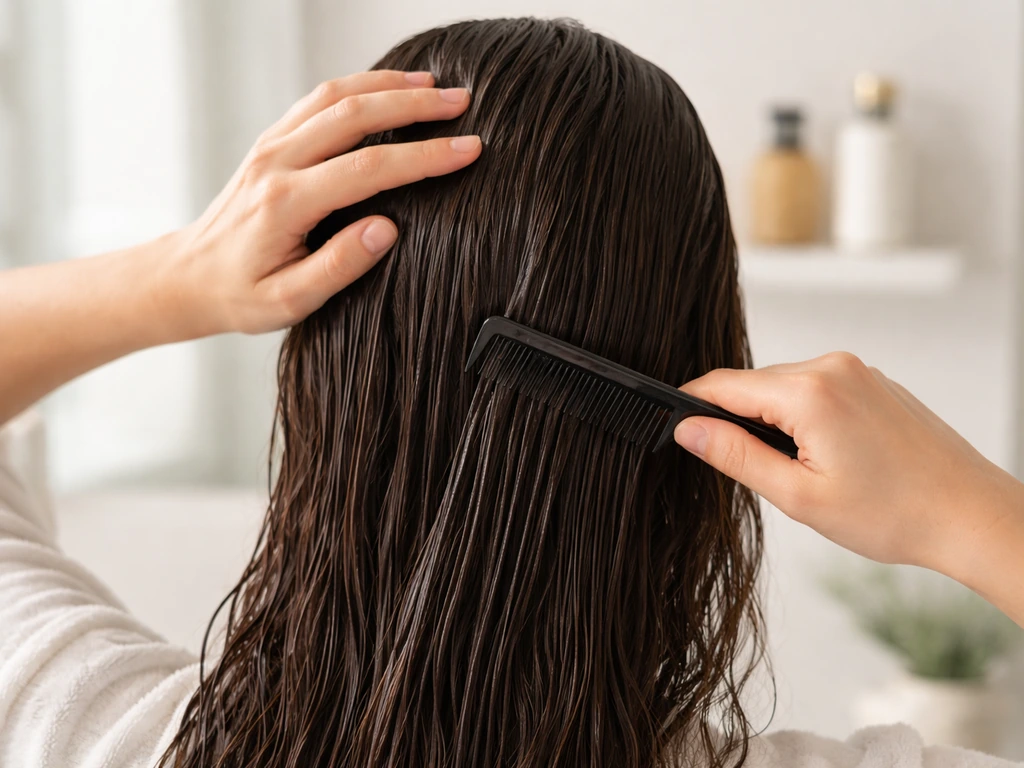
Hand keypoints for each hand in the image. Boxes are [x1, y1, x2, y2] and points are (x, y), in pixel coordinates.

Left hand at [167, 70, 481, 336]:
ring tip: (433, 86)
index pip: (369, 168)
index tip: (467, 149)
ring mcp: (270, 147)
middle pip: (354, 115)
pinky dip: (358, 87)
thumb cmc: (239, 295)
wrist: (187, 278)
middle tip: (462, 102)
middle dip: (415, 105)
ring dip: (388, 86)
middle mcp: (276, 163)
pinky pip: (317, 101)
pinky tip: (386, 89)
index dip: (424, 157)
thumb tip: (386, 229)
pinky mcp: (270, 144)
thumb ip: (339, 266)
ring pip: (335, 97)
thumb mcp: (289, 301)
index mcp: (285, 203)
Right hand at [674, 353, 1023, 590]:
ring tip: (802, 471)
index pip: (722, 385)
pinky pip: (815, 388)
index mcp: (810, 392)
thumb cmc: (895, 514)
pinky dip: (804, 417)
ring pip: (783, 387)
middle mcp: (833, 367)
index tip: (675, 430)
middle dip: (737, 421)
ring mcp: (857, 370)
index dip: (691, 406)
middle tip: (754, 472)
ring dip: (773, 421)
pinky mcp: (872, 380)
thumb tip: (688, 430)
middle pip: (752, 385)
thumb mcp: (799, 496)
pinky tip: (828, 458)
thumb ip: (735, 456)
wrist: (970, 515)